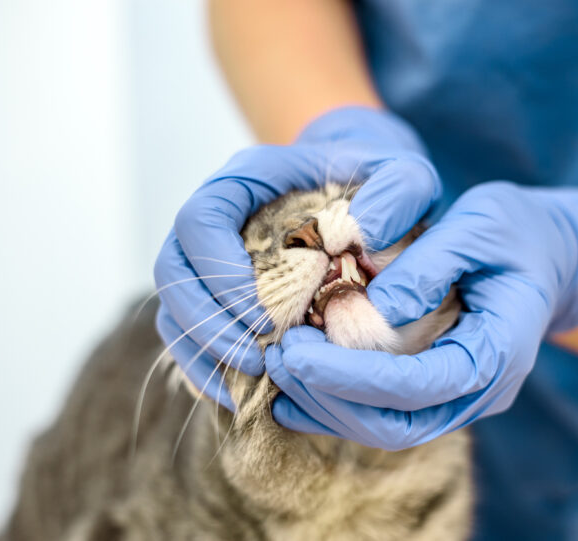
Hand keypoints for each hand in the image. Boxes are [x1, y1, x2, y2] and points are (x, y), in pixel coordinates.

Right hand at [153, 106, 440, 408]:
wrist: (364, 198)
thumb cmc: (380, 188)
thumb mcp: (404, 177)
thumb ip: (400, 192)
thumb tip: (368, 237)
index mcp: (246, 179)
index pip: (200, 220)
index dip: (220, 273)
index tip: (266, 316)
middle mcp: (216, 217)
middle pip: (173, 271)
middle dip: (209, 323)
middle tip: (257, 359)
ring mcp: (207, 258)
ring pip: (173, 307)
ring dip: (206, 349)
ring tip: (255, 376)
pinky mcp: (214, 295)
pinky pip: (187, 335)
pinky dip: (208, 366)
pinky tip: (246, 389)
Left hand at [266, 182, 577, 448]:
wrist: (545, 255)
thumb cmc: (515, 232)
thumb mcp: (483, 223)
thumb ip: (432, 262)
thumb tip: (373, 305)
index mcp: (498, 353)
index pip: (417, 386)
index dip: (351, 375)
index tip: (297, 348)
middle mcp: (480, 391)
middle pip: (396, 426)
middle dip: (329, 397)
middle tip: (278, 355)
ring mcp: (459, 398)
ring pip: (385, 429)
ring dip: (326, 405)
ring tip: (278, 364)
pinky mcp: (436, 392)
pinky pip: (384, 415)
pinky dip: (336, 405)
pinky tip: (295, 388)